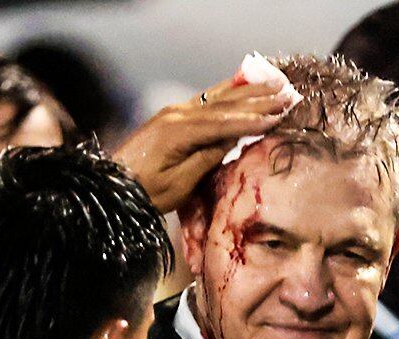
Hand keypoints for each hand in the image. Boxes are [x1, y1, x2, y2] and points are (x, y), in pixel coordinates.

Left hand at [115, 75, 298, 214]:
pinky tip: (241, 86)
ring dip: (246, 91)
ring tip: (273, 84)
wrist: (112, 189)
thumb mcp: (179, 184)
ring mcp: (173, 112)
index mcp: (180, 130)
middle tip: (286, 93)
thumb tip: (232, 140)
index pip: (225, 122)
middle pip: (224, 103)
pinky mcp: (171, 117)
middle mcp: (178, 113)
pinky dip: (227, 93)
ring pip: (216, 97)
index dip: (253, 119)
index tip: (279, 116)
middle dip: (257, 99)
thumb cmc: (145, 194)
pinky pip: (205, 101)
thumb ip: (207, 159)